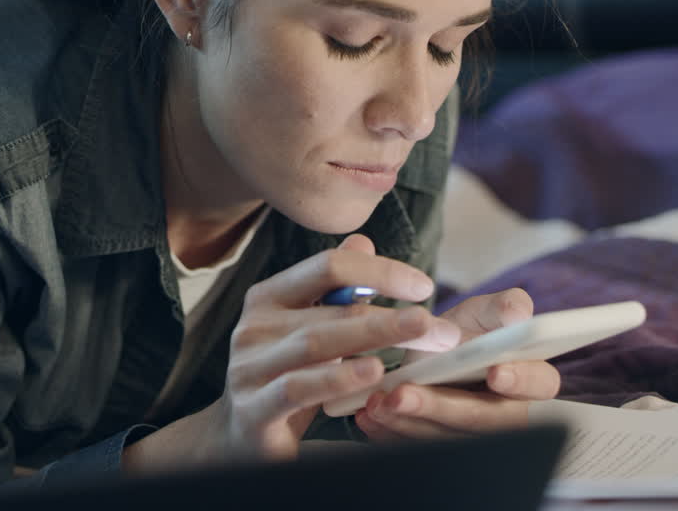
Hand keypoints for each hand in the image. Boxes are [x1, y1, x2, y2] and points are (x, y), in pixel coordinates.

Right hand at [123, 234, 459, 472]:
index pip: (327, 266)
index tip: (423, 286)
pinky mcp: (252, 408)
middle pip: (330, 310)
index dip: (378, 271)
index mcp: (269, 297)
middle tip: (438, 326)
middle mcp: (254, 325)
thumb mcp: (308, 328)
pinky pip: (298, 388)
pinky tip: (372, 374)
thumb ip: (333, 289)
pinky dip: (337, 379)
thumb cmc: (285, 376)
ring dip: (372, 338)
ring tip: (417, 338)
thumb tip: (363, 242)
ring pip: (316, 344)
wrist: (239, 436)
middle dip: (390, 316)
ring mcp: (249, 366)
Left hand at [353, 288, 561, 441]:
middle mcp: (508, 413)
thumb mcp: (480, 313)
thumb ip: (502, 308)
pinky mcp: (443, 448)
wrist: (424, 357)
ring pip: (449, 439)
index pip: (538, 383)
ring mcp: (474, 436)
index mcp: (529, 376)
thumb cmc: (461, 333)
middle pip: (485, 420)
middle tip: (403, 395)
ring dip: (409, 423)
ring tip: (377, 404)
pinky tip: (370, 416)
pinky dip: (392, 434)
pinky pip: (420, 449)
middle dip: (441, 408)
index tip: (496, 372)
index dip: (520, 379)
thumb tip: (518, 313)